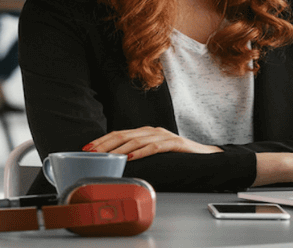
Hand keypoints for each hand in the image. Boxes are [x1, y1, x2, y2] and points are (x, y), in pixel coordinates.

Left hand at [84, 127, 221, 159]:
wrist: (205, 155)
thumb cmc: (177, 156)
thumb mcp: (154, 152)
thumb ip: (138, 152)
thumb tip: (115, 162)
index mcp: (146, 132)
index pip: (119, 133)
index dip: (102, 140)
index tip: (87, 148)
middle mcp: (152, 130)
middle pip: (124, 135)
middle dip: (105, 144)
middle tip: (91, 151)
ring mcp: (164, 136)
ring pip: (136, 140)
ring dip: (119, 148)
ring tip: (107, 155)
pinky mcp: (174, 144)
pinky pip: (154, 147)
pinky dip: (140, 152)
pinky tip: (130, 157)